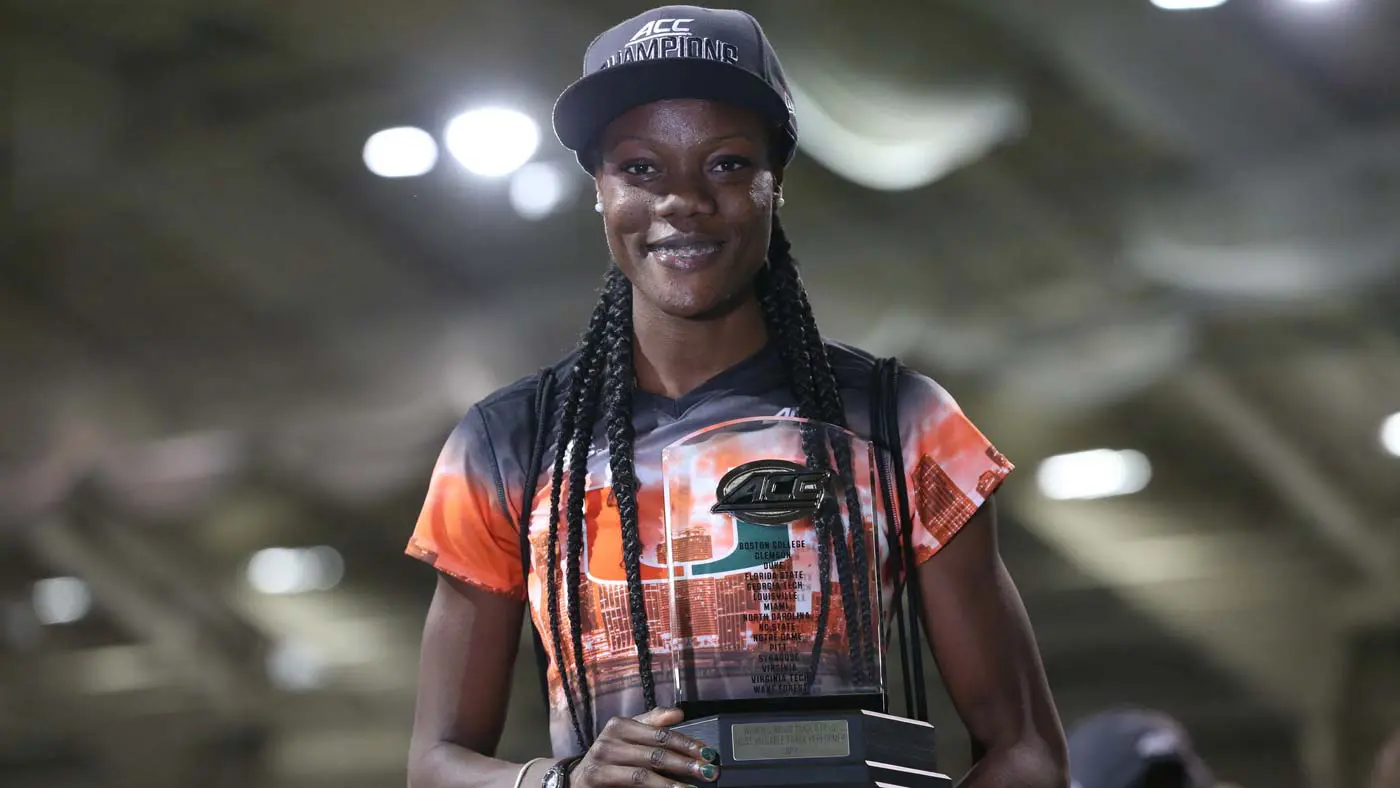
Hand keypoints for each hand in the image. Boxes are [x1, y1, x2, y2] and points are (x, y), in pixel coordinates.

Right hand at [569, 707, 718, 787]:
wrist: (575, 779)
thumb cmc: (609, 757)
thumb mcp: (628, 735)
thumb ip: (653, 724)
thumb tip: (679, 713)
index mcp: (620, 725)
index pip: (660, 734)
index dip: (686, 744)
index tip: (707, 753)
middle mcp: (609, 741)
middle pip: (655, 754)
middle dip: (685, 764)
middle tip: (708, 771)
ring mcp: (602, 762)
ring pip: (643, 774)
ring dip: (670, 783)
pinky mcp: (596, 780)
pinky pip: (631, 785)